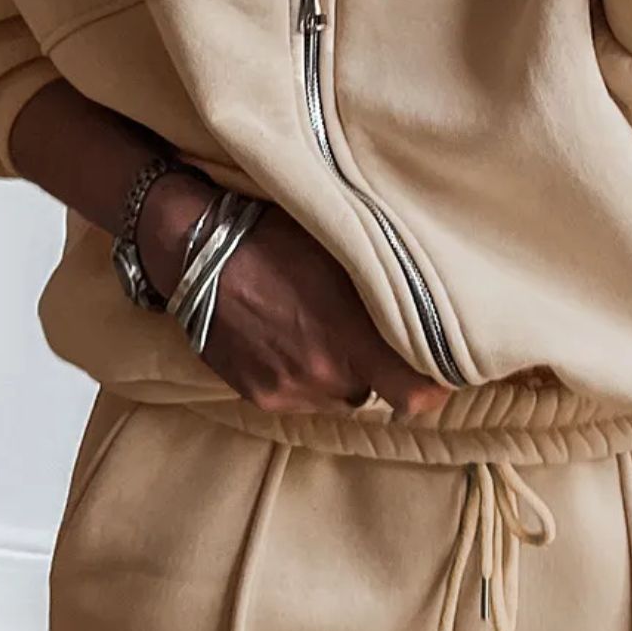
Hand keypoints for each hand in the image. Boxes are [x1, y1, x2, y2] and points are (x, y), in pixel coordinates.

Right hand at [138, 172, 450, 417]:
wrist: (193, 248)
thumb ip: (389, 294)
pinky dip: (303, 375)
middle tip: (362, 326)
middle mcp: (324, 374)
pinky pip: (301, 396)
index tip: (438, 365)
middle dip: (376, 364)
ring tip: (317, 327)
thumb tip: (432, 316)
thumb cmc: (273, 234)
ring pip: (338, 394)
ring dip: (338, 371)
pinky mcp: (260, 396)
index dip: (435, 386)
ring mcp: (289, 390)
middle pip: (376, 390)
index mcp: (352, 338)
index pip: (418, 395)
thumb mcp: (344, 250)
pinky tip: (287, 336)